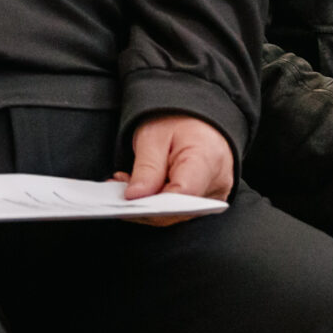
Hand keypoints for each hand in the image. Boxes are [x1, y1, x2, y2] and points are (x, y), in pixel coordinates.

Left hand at [113, 113, 234, 225]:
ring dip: (147, 204)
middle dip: (144, 204)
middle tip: (116, 189)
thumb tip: (135, 197)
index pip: (183, 194)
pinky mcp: (204, 200)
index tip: (130, 200)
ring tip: (124, 184)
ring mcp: (212, 194)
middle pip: (177, 210)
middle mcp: (216, 183)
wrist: (197, 118)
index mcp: (207, 160)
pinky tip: (138, 190)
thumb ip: (146, 168)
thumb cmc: (180, 121)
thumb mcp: (154, 136)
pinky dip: (155, 203)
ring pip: (175, 213)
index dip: (155, 203)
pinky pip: (177, 210)